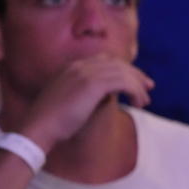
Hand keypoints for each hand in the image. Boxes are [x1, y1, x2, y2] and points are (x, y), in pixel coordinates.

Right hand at [17, 54, 152, 151]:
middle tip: (149, 87)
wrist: (38, 128)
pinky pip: (123, 82)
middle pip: (117, 63)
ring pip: (123, 73)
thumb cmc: (52, 121)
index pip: (106, 60)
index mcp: (72, 67)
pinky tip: (137, 103)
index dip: (124, 69)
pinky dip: (134, 91)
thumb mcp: (70, 101)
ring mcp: (85, 73)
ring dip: (137, 87)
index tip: (136, 81)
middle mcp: (80, 66)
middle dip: (136, 74)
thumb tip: (107, 96)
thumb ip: (86, 93)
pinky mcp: (92, 84)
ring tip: (144, 102)